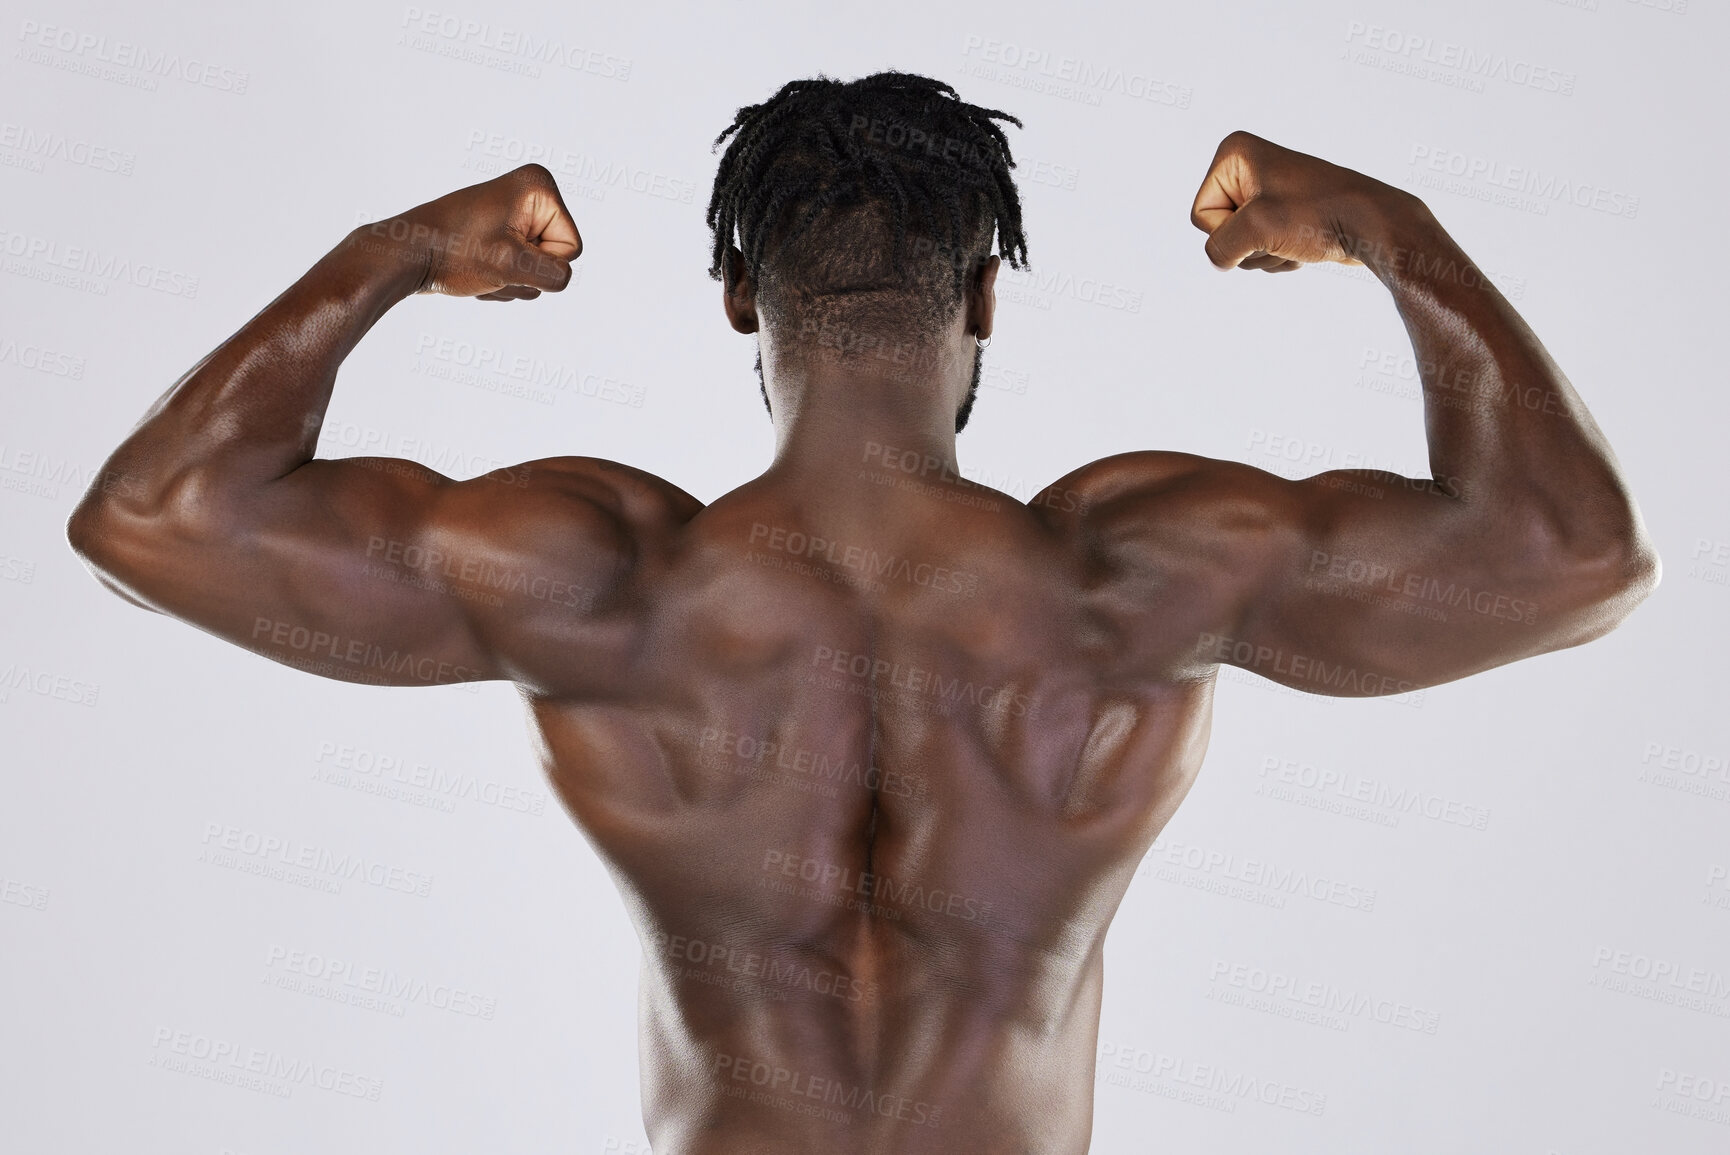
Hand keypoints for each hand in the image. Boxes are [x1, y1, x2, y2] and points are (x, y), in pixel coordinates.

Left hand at [364, 164, 581, 299]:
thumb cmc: (454, 251)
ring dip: (511, 279)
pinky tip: (477, 268)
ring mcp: (517, 213)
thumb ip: (553, 274)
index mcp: (539, 188)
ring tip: (481, 265)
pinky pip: (521, 269)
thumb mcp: (511, 266)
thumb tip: (563, 277)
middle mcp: (531, 194)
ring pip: (537, 268)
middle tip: (489, 261)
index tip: (504, 252)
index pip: (570, 248)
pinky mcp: (503, 231)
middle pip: (555, 258)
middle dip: (525, 272)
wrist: (408, 253)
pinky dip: (501, 277)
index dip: (539, 262)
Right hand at [1189, 131, 1417, 272]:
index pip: (1201, 214)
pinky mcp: (1282, 214)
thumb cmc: (1319, 213)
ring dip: (1266, 253)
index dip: (1229, 229)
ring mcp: (1265, 192)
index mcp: (1234, 155)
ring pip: (1240, 245)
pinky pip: (1260, 249)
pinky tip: (1304, 245)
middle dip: (1249, 244)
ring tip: (1296, 238)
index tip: (1264, 220)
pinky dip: (1279, 256)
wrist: (1370, 223)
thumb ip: (1219, 248)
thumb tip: (1218, 261)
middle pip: (1219, 231)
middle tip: (1282, 232)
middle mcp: (1246, 168)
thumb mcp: (1256, 229)